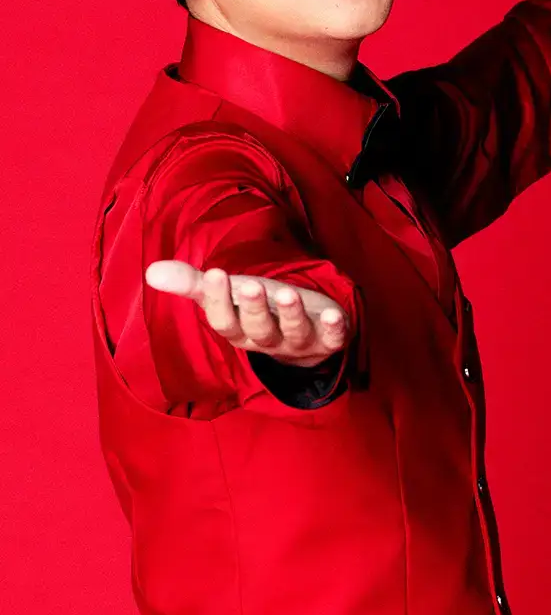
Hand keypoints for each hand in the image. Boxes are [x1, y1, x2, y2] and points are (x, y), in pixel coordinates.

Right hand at [145, 260, 348, 366]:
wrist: (306, 335)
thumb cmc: (261, 308)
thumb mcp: (230, 294)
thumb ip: (194, 284)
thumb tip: (152, 272)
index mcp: (240, 331)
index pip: (224, 322)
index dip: (219, 301)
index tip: (215, 273)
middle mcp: (268, 340)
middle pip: (257, 330)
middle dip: (253, 308)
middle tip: (249, 284)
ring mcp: (299, 342)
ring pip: (293, 333)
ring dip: (291, 314)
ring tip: (287, 292)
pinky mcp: (329, 339)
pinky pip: (333, 339)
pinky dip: (335, 329)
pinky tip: (335, 314)